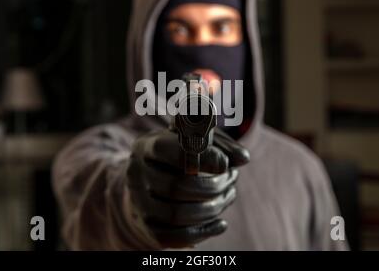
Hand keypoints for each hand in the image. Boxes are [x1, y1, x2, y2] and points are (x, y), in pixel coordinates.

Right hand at [127, 127, 249, 247]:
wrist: (148, 182)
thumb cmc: (177, 155)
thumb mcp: (193, 141)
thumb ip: (219, 144)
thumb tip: (242, 158)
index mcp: (146, 146)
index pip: (171, 151)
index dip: (203, 157)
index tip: (225, 163)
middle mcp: (136, 174)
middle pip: (176, 187)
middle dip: (212, 186)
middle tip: (231, 179)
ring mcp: (139, 203)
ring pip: (176, 215)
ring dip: (211, 208)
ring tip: (228, 195)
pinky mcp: (147, 226)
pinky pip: (175, 237)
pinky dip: (203, 232)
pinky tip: (220, 223)